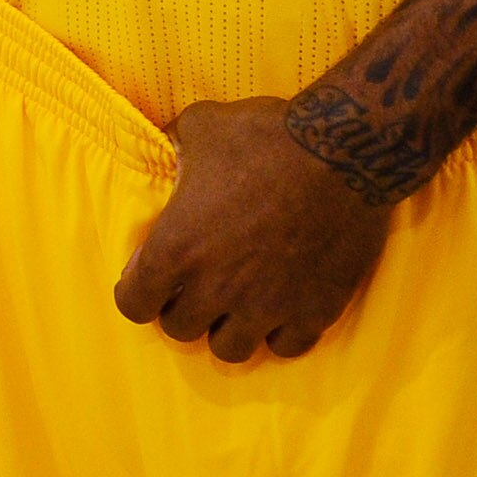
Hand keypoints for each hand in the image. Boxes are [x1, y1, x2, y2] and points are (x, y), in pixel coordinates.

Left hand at [115, 97, 392, 362]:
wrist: (343, 152)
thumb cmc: (263, 136)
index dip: (135, 290)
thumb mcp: (199, 126)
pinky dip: (277, 333)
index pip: (132, 304)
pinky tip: (278, 307)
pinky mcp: (315, 312)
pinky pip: (285, 348)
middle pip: (179, 329)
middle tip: (193, 284)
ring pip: (229, 350)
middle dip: (179, 308)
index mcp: (177, 248)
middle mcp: (217, 288)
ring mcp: (268, 306)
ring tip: (234, 302)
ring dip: (225, 327)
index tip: (147, 275)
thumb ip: (174, 147)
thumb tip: (168, 149)